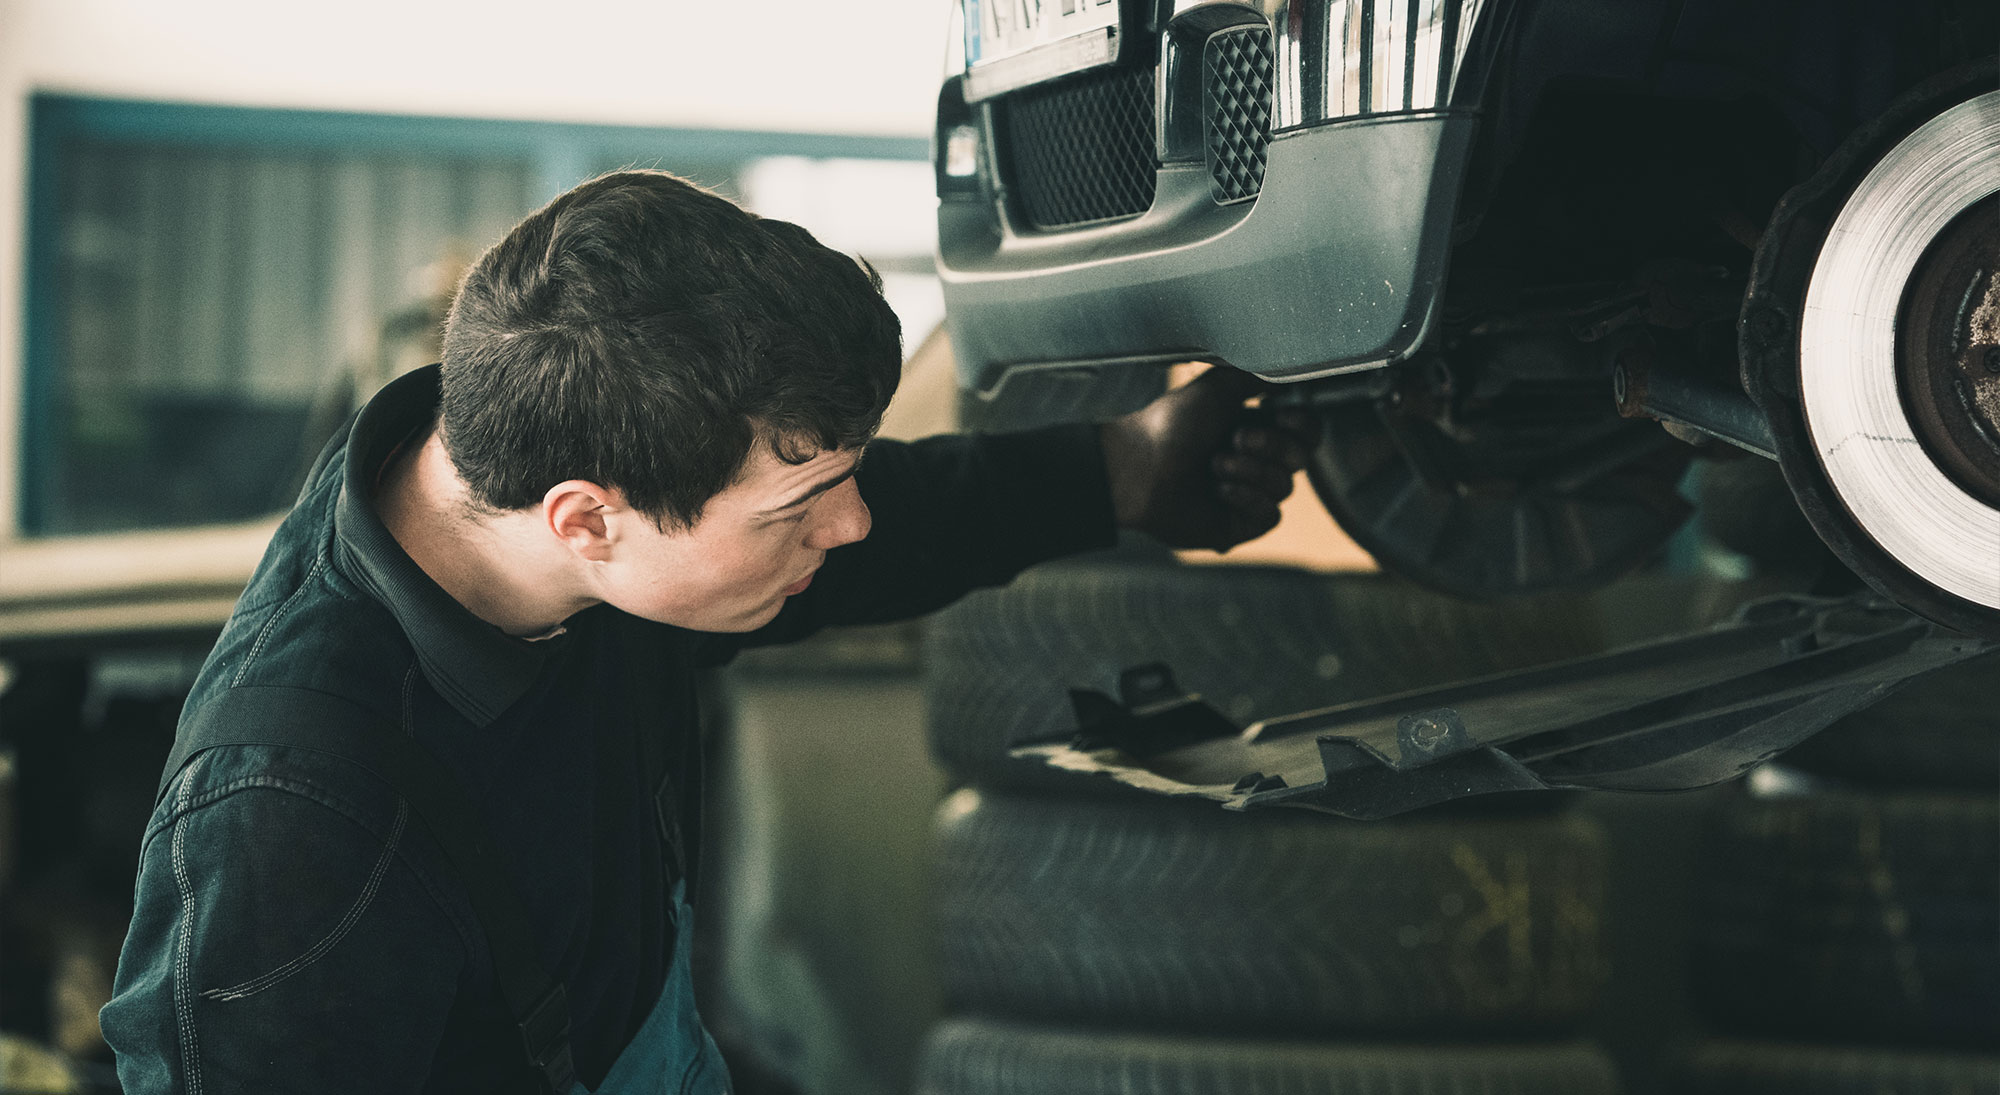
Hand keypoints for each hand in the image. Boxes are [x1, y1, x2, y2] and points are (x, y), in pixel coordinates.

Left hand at [1099, 366, 1311, 550]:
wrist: (1138, 465)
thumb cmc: (1171, 423)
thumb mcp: (1218, 386)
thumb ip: (1258, 376)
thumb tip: (1289, 379)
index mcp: (1255, 427)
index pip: (1306, 430)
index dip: (1302, 425)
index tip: (1281, 415)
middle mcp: (1255, 461)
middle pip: (1301, 457)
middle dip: (1273, 445)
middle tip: (1237, 438)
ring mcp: (1248, 494)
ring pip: (1285, 486)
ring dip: (1250, 471)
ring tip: (1215, 465)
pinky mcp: (1239, 524)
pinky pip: (1270, 515)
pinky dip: (1248, 498)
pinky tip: (1219, 490)